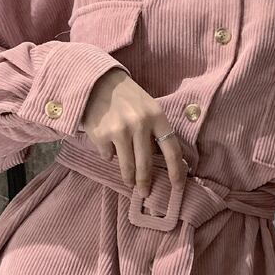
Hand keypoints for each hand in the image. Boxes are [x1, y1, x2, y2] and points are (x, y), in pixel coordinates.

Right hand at [81, 68, 186, 194]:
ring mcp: (120, 130)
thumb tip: (161, 161)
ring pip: (127, 166)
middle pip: (146, 164)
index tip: (177, 186)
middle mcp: (140, 124)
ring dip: (128, 177)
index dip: (176, 171)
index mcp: (157, 116)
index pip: (172, 150)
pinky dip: (109, 155)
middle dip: (145, 182)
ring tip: (129, 182)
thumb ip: (155, 130)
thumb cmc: (127, 98)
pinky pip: (108, 156)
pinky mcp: (101, 135)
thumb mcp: (148, 108)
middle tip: (144, 193)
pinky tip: (108, 146)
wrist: (97, 82)